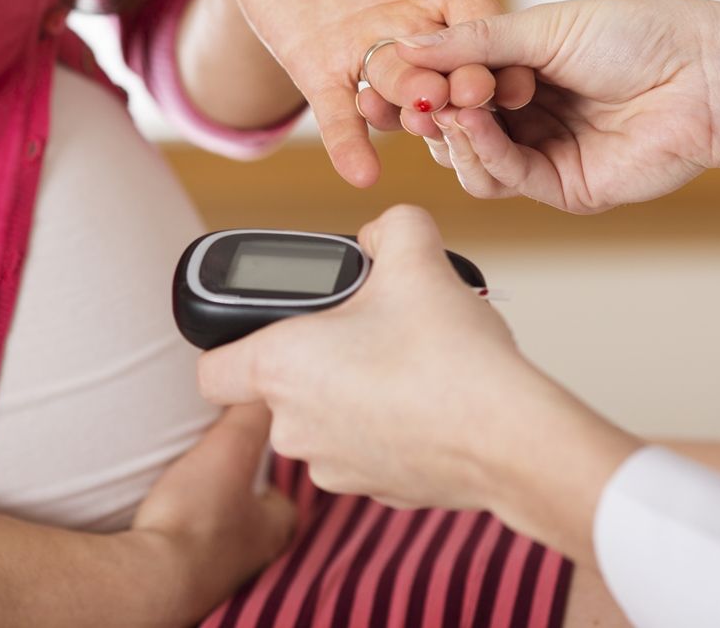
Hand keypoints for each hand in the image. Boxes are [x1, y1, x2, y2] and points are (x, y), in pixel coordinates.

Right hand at [129, 404, 294, 622]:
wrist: (146, 576)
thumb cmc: (193, 515)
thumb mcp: (229, 447)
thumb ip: (250, 414)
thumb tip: (265, 383)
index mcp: (274, 528)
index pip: (282, 495)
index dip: (268, 470)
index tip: (247, 451)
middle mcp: (252, 557)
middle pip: (249, 514)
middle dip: (233, 491)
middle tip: (211, 465)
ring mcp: (216, 572)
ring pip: (216, 531)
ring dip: (202, 510)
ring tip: (183, 487)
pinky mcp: (180, 580)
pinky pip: (184, 547)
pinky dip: (176, 530)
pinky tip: (161, 515)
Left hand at [196, 206, 578, 511]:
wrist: (509, 436)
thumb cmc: (450, 356)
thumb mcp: (416, 256)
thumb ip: (388, 227)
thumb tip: (379, 236)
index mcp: (280, 368)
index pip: (210, 370)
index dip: (229, 344)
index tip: (270, 327)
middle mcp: (294, 428)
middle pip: (277, 392)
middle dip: (313, 360)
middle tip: (362, 331)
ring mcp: (335, 469)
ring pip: (323, 424)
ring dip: (350, 396)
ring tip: (402, 364)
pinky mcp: (378, 493)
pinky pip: (366, 452)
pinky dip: (387, 429)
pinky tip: (427, 402)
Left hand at [220, 0, 553, 186]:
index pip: (486, 26)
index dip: (502, 53)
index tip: (520, 77)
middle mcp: (417, 29)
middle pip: (449, 71)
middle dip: (461, 89)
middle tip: (469, 101)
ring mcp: (370, 56)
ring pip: (401, 97)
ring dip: (412, 115)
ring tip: (417, 123)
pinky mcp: (322, 73)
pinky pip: (341, 116)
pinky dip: (351, 144)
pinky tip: (360, 172)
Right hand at [393, 0, 719, 212]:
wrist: (706, 75)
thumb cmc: (641, 35)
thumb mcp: (543, 27)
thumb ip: (473, 42)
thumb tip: (406, 44)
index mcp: (523, 69)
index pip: (453, 83)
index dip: (423, 81)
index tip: (393, 71)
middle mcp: (530, 114)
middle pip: (455, 128)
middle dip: (431, 113)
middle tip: (416, 97)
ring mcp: (546, 153)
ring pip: (472, 162)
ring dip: (452, 136)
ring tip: (450, 108)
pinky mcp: (565, 187)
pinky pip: (506, 179)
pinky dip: (481, 152)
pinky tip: (473, 124)